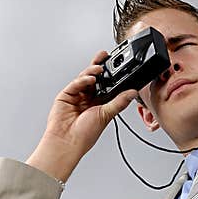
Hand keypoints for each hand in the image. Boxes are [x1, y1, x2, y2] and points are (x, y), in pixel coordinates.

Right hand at [27, 51, 137, 180]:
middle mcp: (87, 99)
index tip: (118, 65)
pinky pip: (75, 84)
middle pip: (94, 78)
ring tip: (99, 68)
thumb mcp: (106, 115)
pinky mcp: (65, 96)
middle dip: (99, 66)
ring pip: (84, 79)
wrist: (67, 142)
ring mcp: (76, 96)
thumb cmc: (84, 135)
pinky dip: (83, 80)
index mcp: (99, 104)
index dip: (111, 75)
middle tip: (105, 55)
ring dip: (92, 72)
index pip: (106, 85)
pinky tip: (90, 79)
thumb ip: (119, 102)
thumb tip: (132, 93)